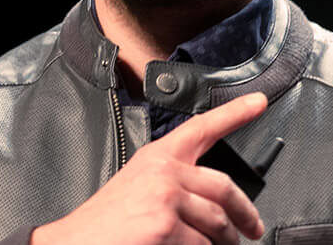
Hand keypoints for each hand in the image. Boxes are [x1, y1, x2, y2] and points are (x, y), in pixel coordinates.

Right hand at [31, 92, 267, 244]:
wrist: (74, 244)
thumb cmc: (103, 225)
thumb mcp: (136, 188)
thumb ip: (173, 185)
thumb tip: (211, 203)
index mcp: (157, 157)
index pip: (201, 127)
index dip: (234, 112)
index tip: (258, 102)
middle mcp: (164, 172)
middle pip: (225, 188)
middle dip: (246, 214)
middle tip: (252, 228)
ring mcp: (166, 199)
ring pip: (218, 224)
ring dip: (224, 243)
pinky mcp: (166, 227)